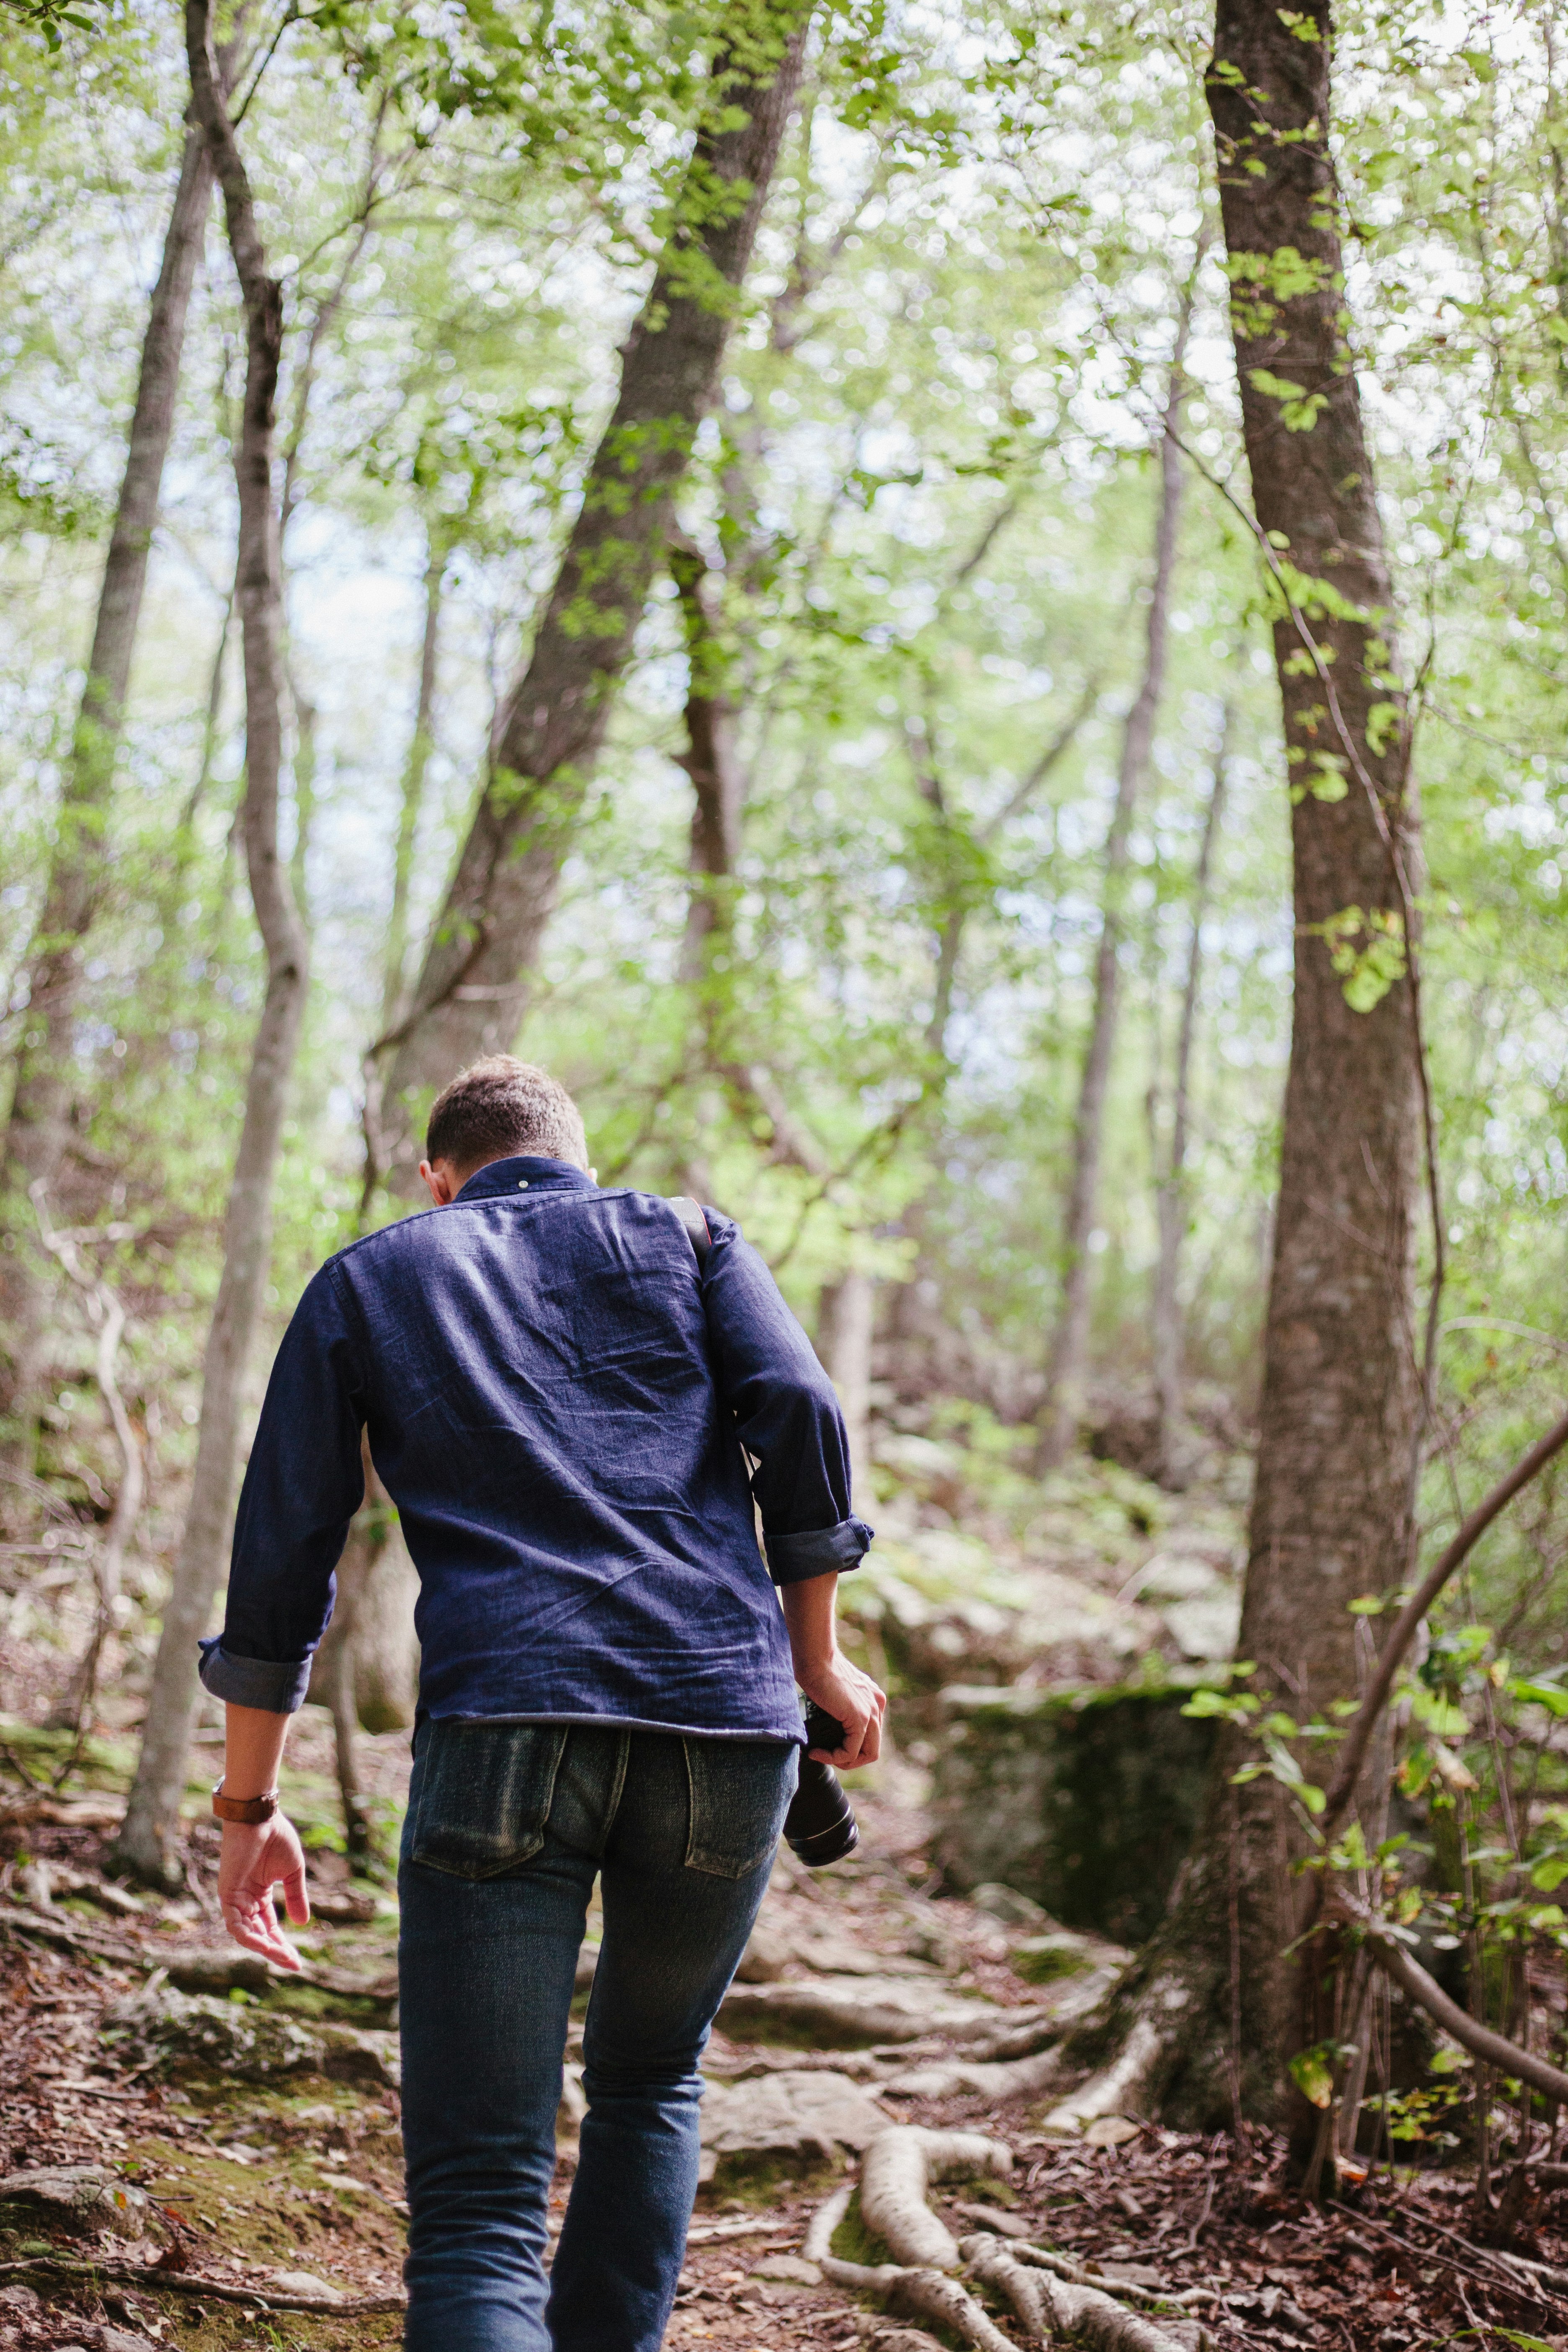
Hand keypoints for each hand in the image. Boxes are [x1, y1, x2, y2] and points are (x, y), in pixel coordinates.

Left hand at [218, 1815, 309, 1971]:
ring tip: (283, 1956)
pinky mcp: (227, 1894)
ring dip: (264, 1947)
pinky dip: (248, 1936)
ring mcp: (234, 1898)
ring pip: (246, 1933)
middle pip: (258, 1934)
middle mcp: (245, 1900)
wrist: (260, 1816)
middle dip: (275, 1950)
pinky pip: (235, 1924)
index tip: (297, 1961)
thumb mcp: (292, 1871)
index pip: (269, 1926)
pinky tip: (265, 1944)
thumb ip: (296, 1896)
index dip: (282, 1944)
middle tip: (293, 1963)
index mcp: (259, 1894)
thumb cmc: (275, 1837)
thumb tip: (302, 1924)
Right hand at [796, 1649, 886, 1771]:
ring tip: (822, 1756)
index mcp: (873, 1698)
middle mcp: (876, 1705)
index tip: (830, 1746)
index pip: (870, 1735)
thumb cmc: (817, 1668)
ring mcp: (871, 1712)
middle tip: (827, 1756)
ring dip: (843, 1761)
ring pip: (867, 1754)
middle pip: (872, 1748)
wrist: (816, 1657)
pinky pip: (850, 1751)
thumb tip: (829, 1722)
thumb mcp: (836, 1690)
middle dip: (851, 1759)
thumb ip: (840, 1704)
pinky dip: (833, 1757)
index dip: (851, 1746)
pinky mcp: (860, 1719)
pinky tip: (818, 1753)